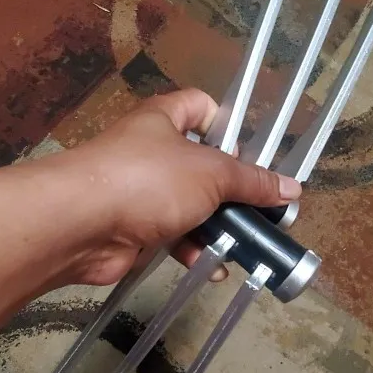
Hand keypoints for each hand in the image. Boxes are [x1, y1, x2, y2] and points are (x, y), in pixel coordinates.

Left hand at [58, 88, 300, 285]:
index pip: (201, 106)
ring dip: (216, 226)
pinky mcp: (134, 228)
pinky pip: (173, 237)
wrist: (81, 224)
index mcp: (165, 119)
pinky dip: (193, 250)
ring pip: (189, 205)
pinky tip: (215, 265)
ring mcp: (140, 191)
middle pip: (201, 164)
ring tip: (246, 244)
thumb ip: (252, 182)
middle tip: (260, 210)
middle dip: (230, 190)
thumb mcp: (212, 174)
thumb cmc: (149, 180)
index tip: (250, 155)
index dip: (227, 125)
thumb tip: (292, 189)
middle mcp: (151, 150)